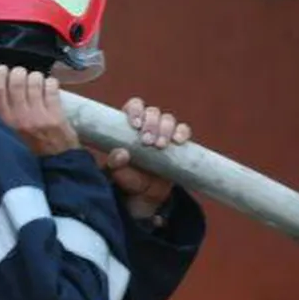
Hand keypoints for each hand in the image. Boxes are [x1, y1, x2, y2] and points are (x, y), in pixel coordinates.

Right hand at [0, 65, 79, 155]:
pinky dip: (51, 83)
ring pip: (35, 81)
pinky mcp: (56, 116)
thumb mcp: (8, 134)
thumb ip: (2, 114)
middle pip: (16, 81)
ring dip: (36, 77)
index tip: (2, 70)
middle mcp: (20, 118)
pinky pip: (51, 87)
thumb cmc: (30, 148)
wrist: (56, 165)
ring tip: (37, 83)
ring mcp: (39, 116)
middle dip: (19, 72)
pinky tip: (50, 88)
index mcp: (4, 123)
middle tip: (22, 76)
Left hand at [105, 97, 191, 218]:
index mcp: (130, 125)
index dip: (136, 110)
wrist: (145, 194)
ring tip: (159, 146)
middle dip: (151, 124)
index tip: (135, 125)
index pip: (134, 105)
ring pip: (168, 119)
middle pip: (153, 112)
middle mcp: (148, 124)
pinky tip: (177, 141)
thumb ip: (114, 162)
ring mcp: (164, 132)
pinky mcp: (177, 142)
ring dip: (165, 129)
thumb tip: (122, 153)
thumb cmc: (127, 176)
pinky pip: (183, 130)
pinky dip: (182, 133)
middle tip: (146, 141)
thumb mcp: (116, 171)